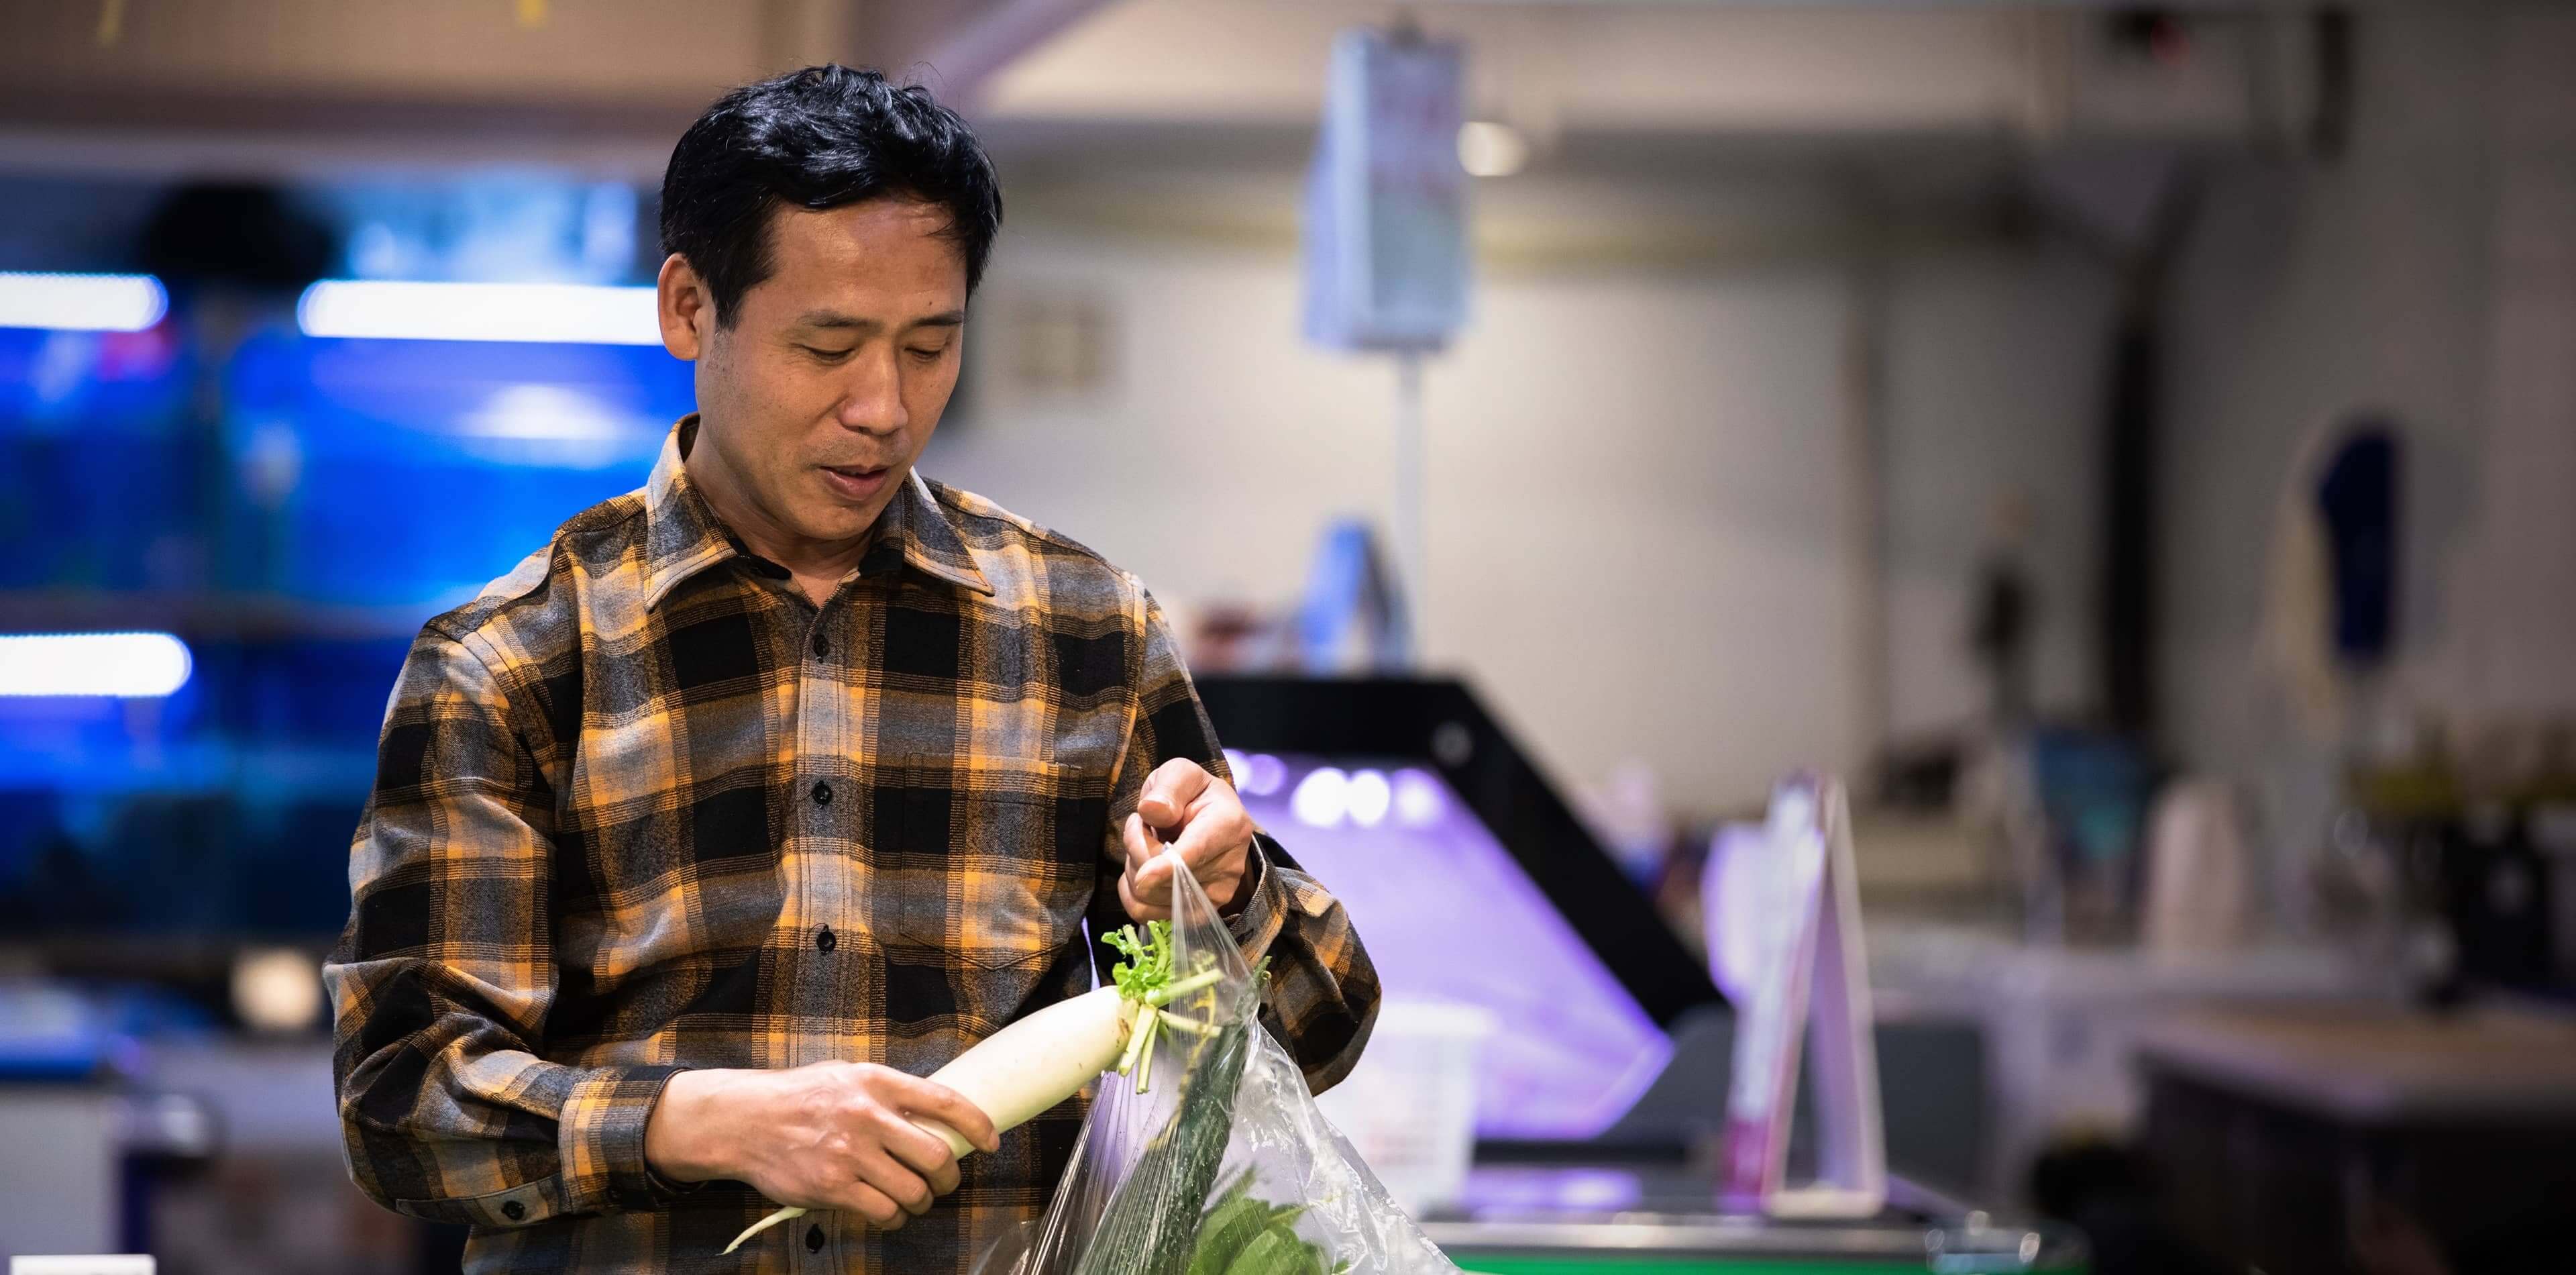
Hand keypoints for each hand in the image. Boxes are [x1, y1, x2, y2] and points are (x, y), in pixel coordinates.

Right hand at [644, 1063, 997, 1229]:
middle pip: (936, 1155)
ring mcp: (850, 1152)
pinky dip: (893, 1218)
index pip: (946, 1101)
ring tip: (913, 1199)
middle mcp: (867, 1115)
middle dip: (949, 1177)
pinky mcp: (833, 1186)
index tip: (990, 1141)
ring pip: (914, 1190)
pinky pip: (884, 1211)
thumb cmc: (799, 1097)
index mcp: (877, 1081)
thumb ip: (888, 1093)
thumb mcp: (847, 1076)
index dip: (978, 1125)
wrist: (743, 1120)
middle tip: (943, 1182)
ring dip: (921, 1201)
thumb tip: (933, 1114)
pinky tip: (887, 1212)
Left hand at [1118, 758, 1255, 919]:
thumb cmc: (1192, 795)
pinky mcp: (1200, 912)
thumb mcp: (1180, 774)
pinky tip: (1143, 870)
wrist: (1210, 821)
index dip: (1168, 867)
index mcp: (1228, 823)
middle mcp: (1230, 864)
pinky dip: (1134, 894)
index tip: (1143, 878)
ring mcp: (1217, 893)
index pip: (1197, 852)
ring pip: (1153, 897)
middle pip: (1166, 876)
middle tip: (1142, 826)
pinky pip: (1150, 915)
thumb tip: (1152, 811)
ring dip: (1135, 870)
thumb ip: (1169, 788)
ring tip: (1148, 845)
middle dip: (1138, 849)